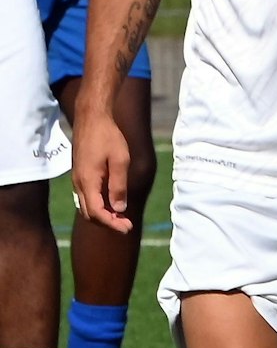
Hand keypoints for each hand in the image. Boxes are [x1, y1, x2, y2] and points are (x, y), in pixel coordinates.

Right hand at [72, 109, 134, 233]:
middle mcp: (79, 183)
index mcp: (88, 181)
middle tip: (127, 225)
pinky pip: (87, 197)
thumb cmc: (108, 137)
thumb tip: (119, 209)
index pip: (97, 212)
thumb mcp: (120, 160)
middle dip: (107, 222)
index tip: (127, 228)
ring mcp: (78, 179)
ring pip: (87, 206)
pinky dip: (99, 204)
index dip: (111, 223)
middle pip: (90, 214)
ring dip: (103, 214)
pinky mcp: (81, 174)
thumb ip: (119, 186)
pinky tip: (114, 202)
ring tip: (122, 217)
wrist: (92, 119)